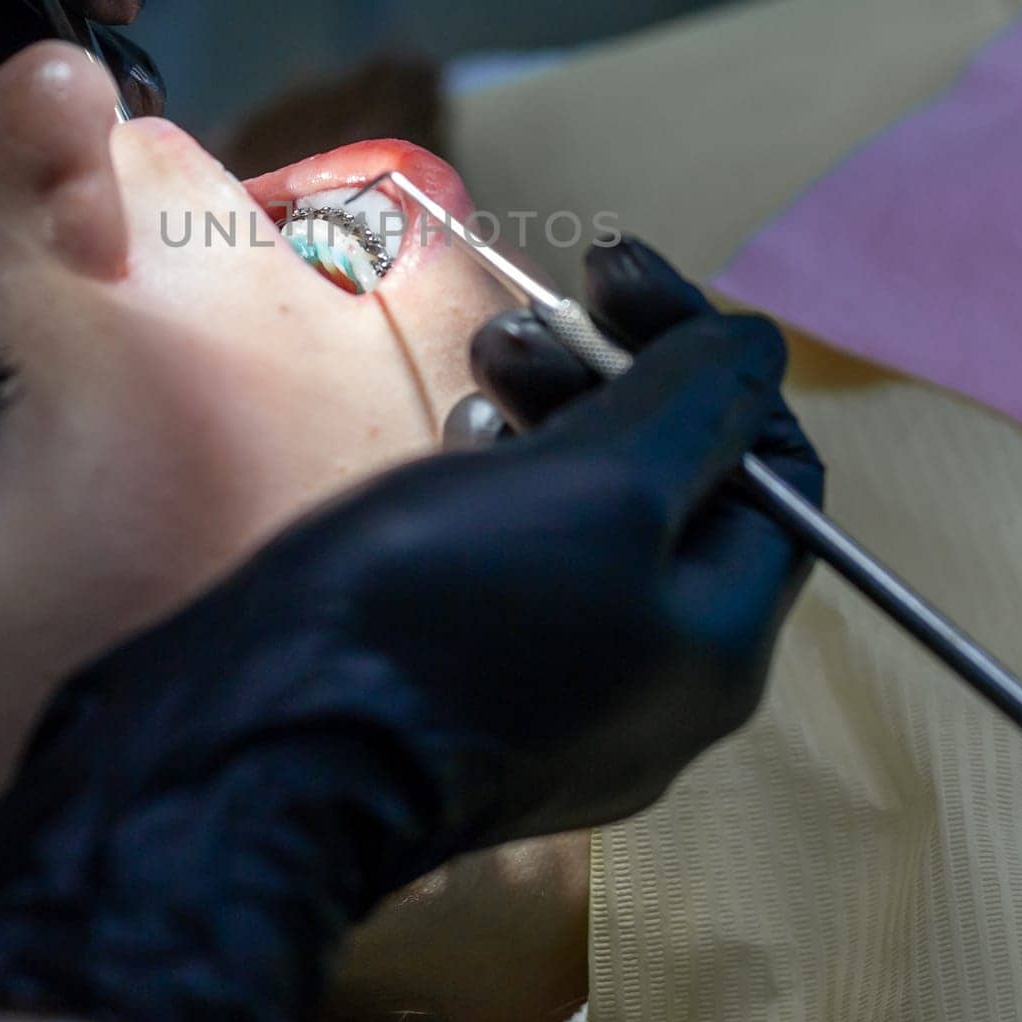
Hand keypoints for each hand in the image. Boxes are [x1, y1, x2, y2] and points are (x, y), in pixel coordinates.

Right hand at [0, 241, 821, 1021]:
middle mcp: (658, 679)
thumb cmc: (439, 604)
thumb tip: (761, 349)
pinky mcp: (472, 684)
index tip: (611, 275)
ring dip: (548, 414)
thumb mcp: (599, 484)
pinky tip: (448, 448)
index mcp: (716, 641)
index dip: (706, 353)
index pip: (768, 464)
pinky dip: (498, 483)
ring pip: (588, 513)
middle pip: (675, 484)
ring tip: (479, 369)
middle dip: (610, 374)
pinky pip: (520, 559)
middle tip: (525, 315)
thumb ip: (695, 407)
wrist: (252, 746)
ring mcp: (563, 690)